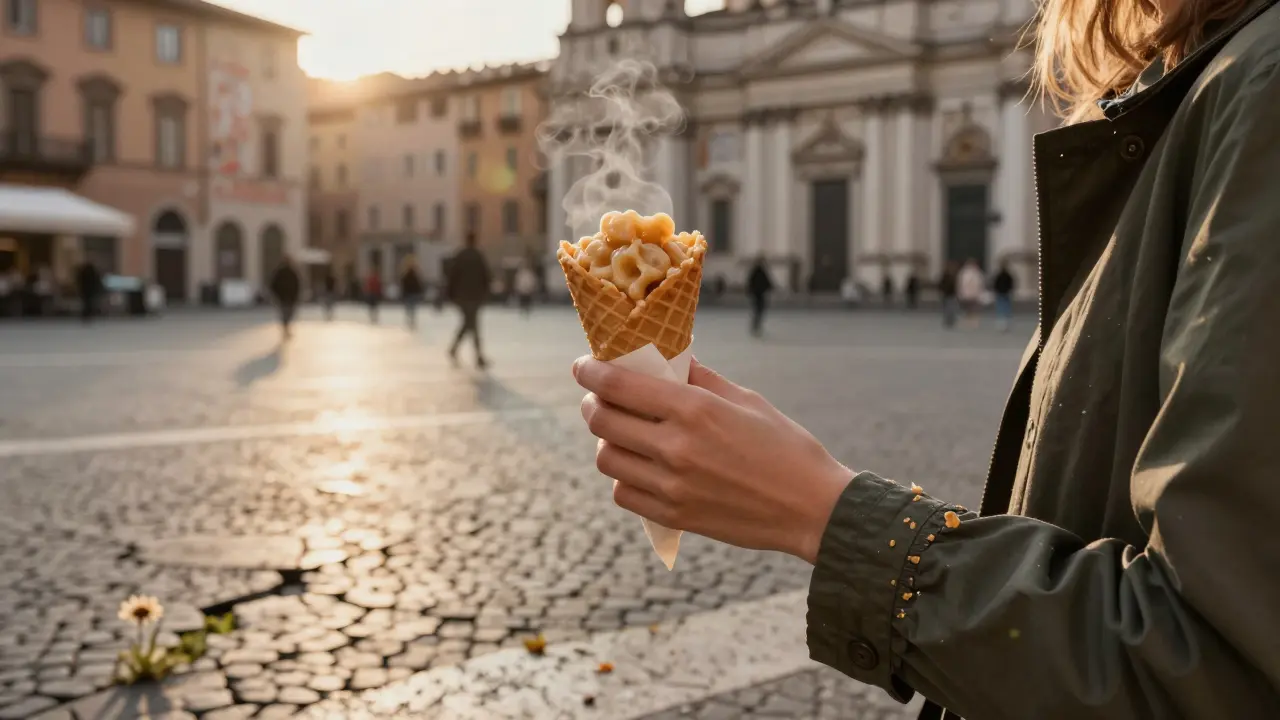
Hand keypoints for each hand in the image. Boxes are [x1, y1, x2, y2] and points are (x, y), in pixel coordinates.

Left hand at [573, 357, 852, 563]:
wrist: (811, 509)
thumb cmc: (785, 447)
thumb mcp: (746, 400)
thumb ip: (700, 379)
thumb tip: (666, 357)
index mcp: (695, 410)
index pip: (618, 385)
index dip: (590, 372)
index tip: (582, 366)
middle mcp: (676, 447)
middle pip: (601, 421)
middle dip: (592, 403)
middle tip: (599, 398)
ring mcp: (671, 486)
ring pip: (607, 458)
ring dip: (607, 440)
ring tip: (623, 433)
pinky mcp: (674, 516)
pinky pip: (624, 493)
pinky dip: (624, 477)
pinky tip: (640, 466)